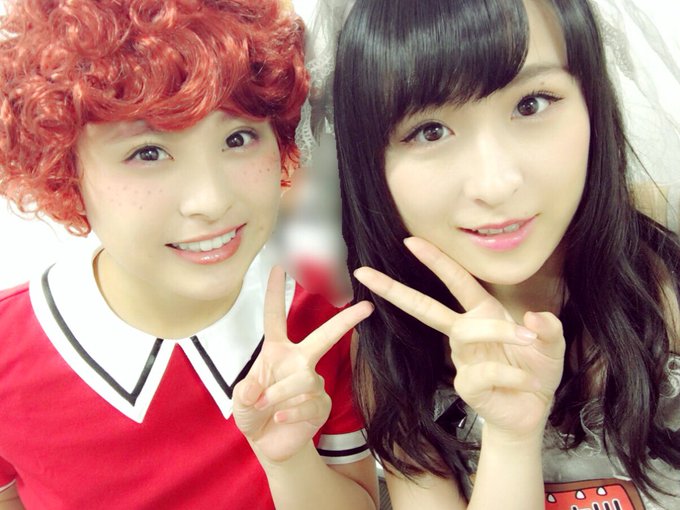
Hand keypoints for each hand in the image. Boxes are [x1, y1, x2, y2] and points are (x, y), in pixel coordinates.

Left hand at [233, 266, 373, 462]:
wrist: (269, 443)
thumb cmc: (254, 413)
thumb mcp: (240, 402)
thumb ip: (244, 393)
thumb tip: (255, 388)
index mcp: (276, 351)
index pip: (275, 317)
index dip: (274, 293)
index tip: (278, 267)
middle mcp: (299, 361)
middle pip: (324, 336)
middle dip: (345, 321)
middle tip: (365, 308)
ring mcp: (313, 382)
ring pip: (304, 379)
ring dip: (280, 395)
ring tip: (266, 408)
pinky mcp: (321, 404)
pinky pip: (310, 403)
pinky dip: (291, 413)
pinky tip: (280, 419)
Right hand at [353, 237, 564, 439]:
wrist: (532, 411)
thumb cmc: (535, 370)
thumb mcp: (552, 345)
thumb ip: (549, 328)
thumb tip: (533, 317)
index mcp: (482, 313)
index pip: (456, 281)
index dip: (435, 260)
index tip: (410, 241)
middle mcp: (466, 332)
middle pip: (425, 307)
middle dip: (395, 290)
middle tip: (365, 273)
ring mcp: (462, 358)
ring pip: (466, 332)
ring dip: (500, 332)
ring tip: (529, 342)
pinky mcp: (466, 385)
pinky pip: (483, 372)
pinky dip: (511, 374)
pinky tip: (528, 382)